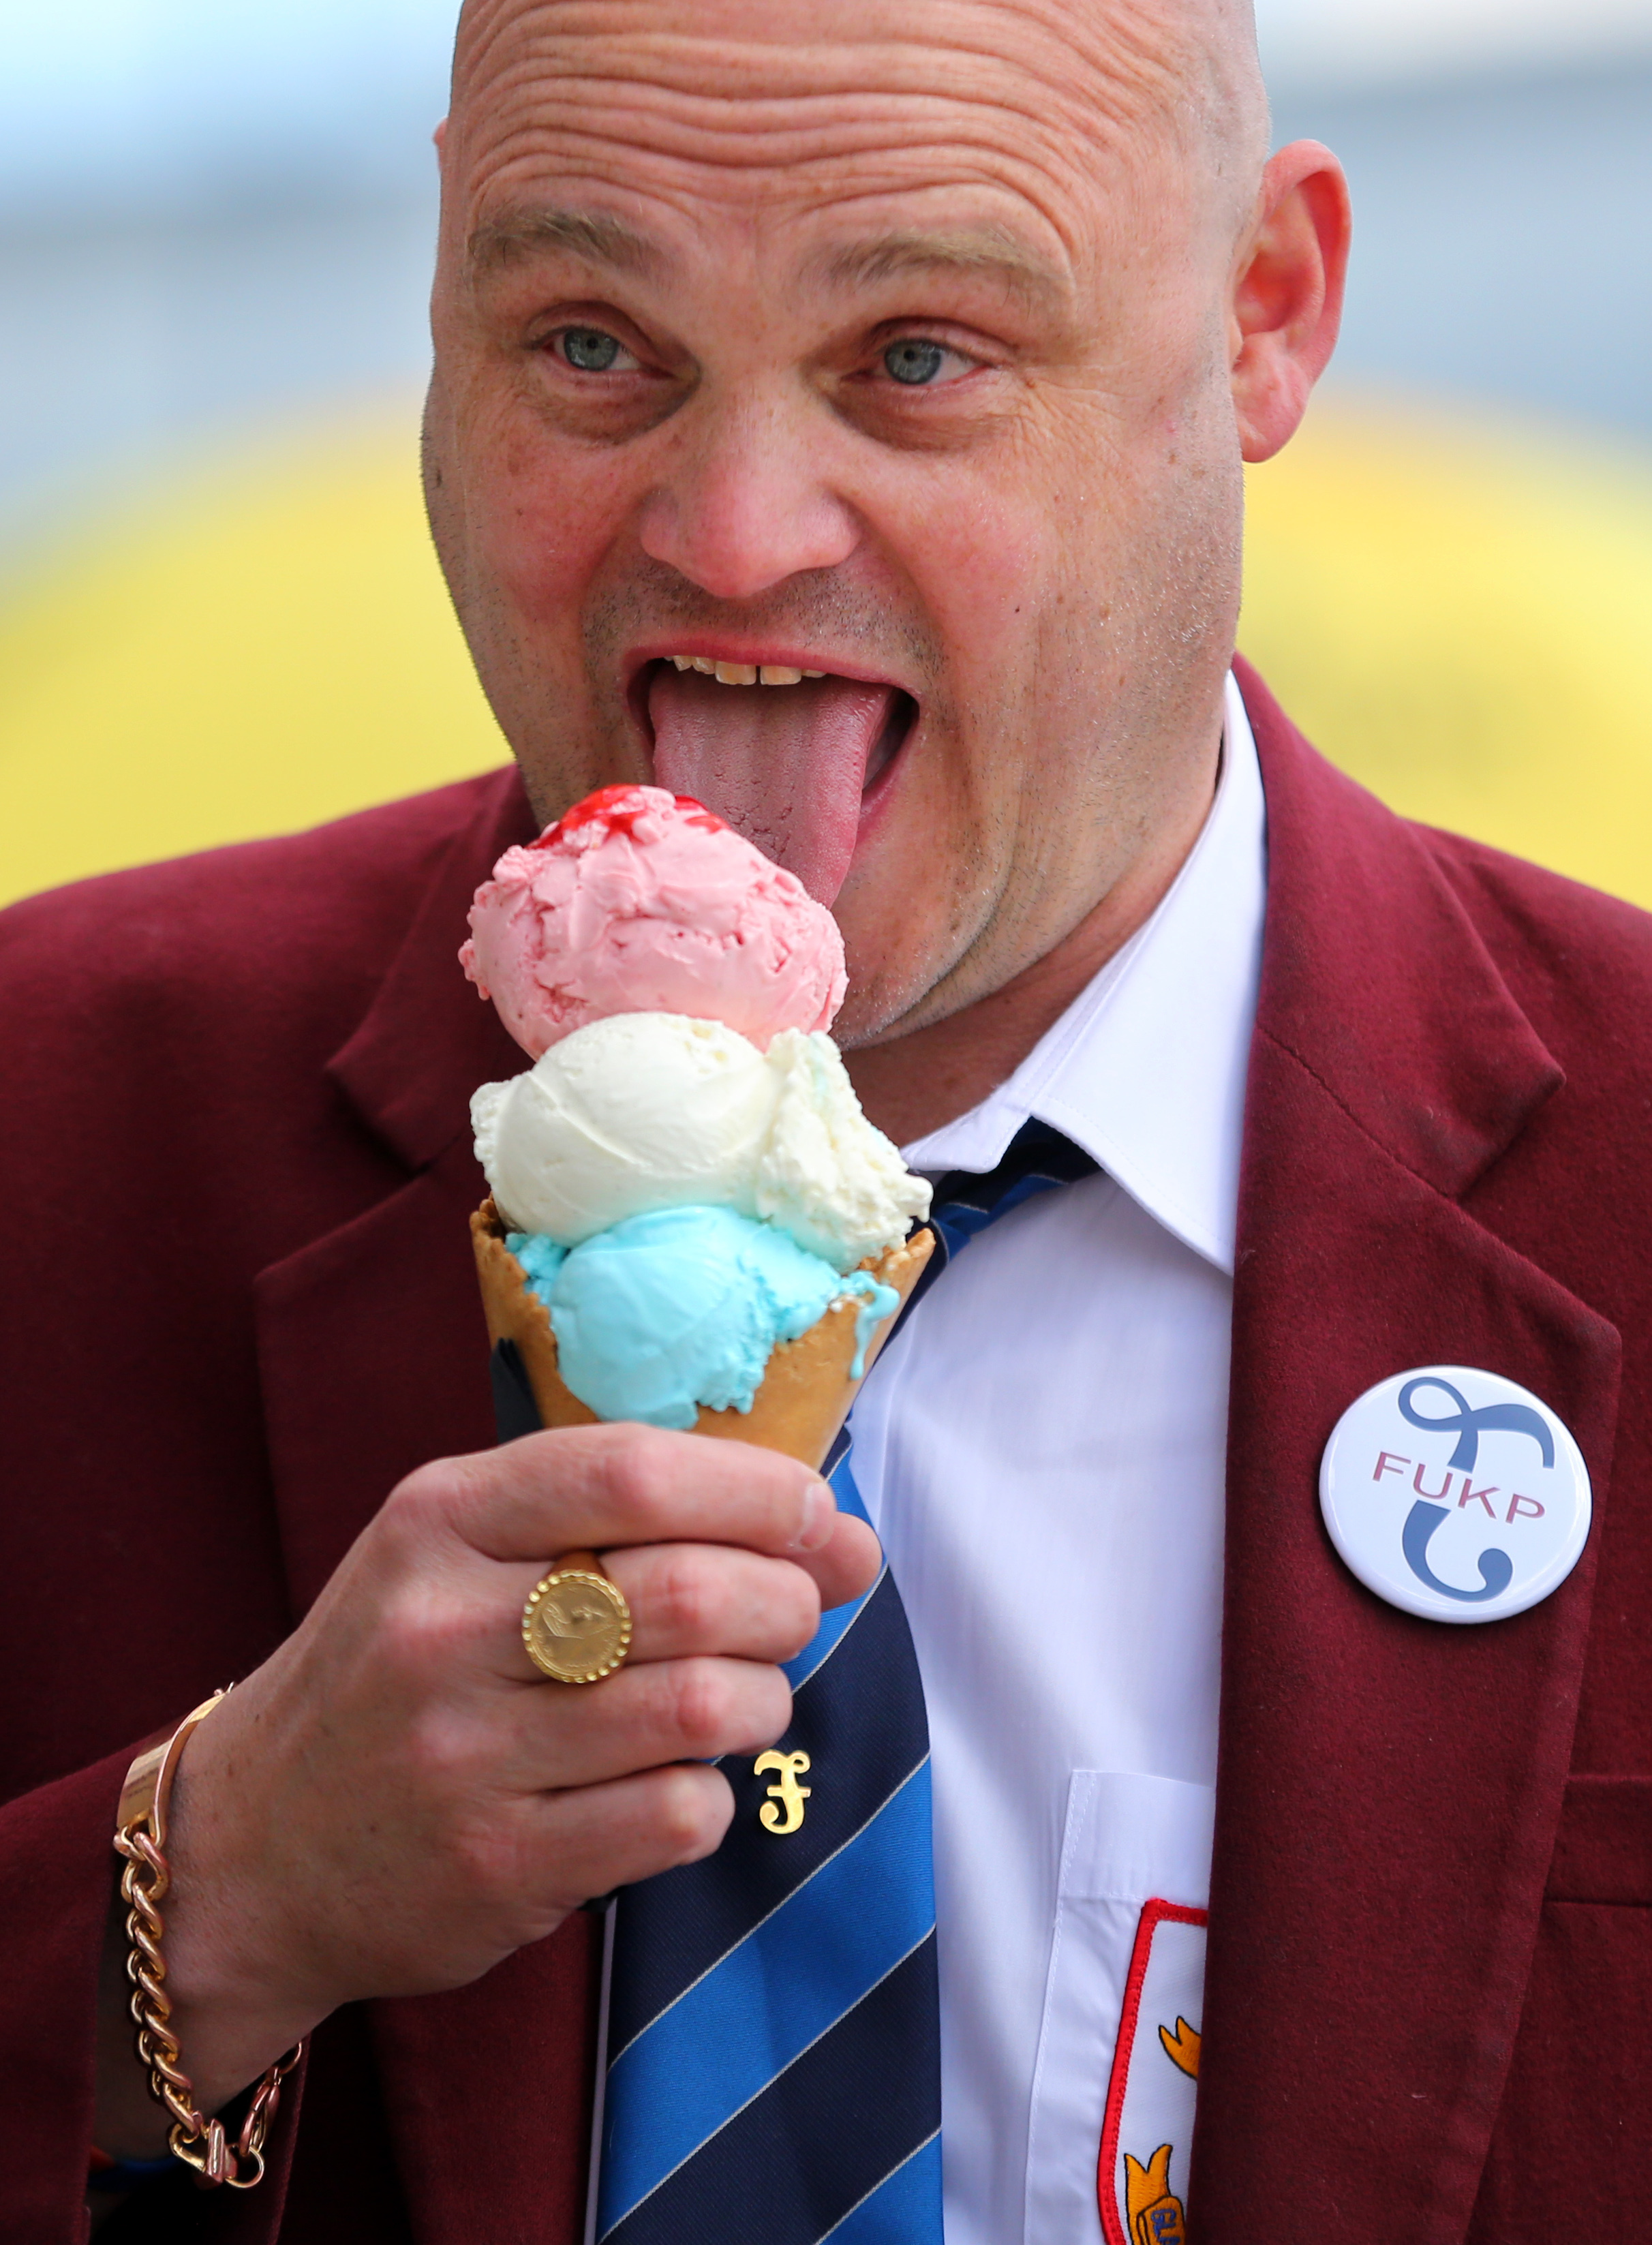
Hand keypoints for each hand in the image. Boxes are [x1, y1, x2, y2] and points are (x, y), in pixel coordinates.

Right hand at [93, 1424, 878, 2153]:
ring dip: (761, 1699)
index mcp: (438, 1519)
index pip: (632, 1472)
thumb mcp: (469, 1554)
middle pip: (689, 1591)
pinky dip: (711, 1796)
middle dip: (783, 1599)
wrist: (250, 1849)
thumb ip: (639, 1523)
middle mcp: (442, 1628)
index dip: (756, 1489)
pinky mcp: (497, 1865)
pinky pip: (676, 1817)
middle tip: (790, 1614)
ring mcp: (465, 1755)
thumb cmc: (395, 1672)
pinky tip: (677, 1782)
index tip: (812, 1513)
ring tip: (741, 1697)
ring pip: (700, 1706)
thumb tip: (846, 1535)